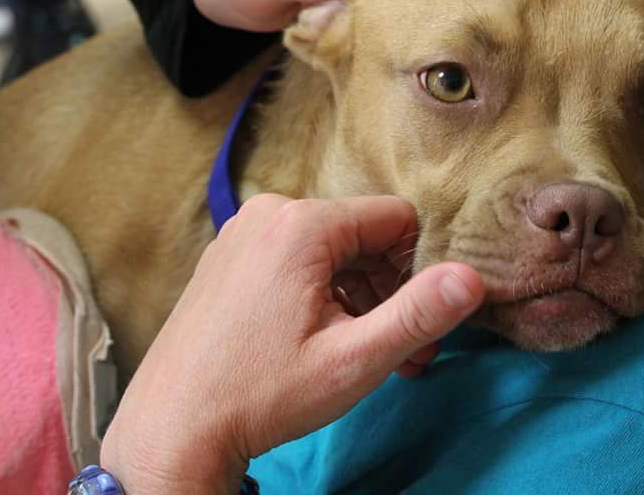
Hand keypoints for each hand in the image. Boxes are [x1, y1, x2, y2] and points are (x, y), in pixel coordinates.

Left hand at [99, 194, 485, 493]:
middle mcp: (268, 213)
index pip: (396, 219)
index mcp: (301, 224)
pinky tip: (322, 344)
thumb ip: (418, 314)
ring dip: (357, 298)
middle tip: (404, 353)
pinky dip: (319, 296)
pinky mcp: (227, 260)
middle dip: (389, 291)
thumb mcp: (354, 360)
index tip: (416, 323)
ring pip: (330, 251)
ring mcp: (241, 235)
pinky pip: (294, 261)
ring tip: (364, 357)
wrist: (170, 431)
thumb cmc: (260, 396)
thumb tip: (472, 277)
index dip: (417, 270)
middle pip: (363, 236)